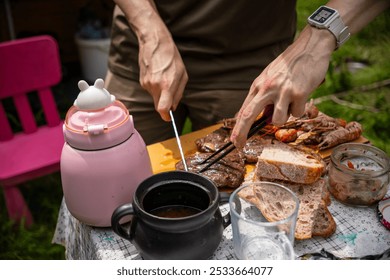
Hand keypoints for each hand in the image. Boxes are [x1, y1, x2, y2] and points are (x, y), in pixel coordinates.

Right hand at [138, 35, 187, 120]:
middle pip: (158, 106)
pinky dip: (156, 87)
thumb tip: (174, 107)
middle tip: (171, 94)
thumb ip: (178, 93)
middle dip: (165, 105)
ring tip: (165, 78)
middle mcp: (155, 86)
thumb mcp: (182, 75)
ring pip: (155, 97)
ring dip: (161, 93)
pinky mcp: (142, 81)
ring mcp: (146, 83)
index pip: (163, 108)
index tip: (168, 117)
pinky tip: (158, 74)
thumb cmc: (171, 57)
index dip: (165, 116)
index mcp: (166, 84)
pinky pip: (151, 90)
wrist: (154, 42)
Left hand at [230, 27, 333, 147]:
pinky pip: (297, 113)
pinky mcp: (298, 93)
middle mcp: (267, 88)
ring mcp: (282, 91)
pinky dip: (300, 108)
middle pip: (249, 115)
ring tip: (290, 103)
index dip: (238, 127)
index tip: (234, 140)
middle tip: (238, 145)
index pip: (244, 109)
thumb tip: (261, 118)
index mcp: (258, 85)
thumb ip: (263, 96)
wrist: (310, 47)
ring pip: (277, 120)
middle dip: (241, 133)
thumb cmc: (289, 65)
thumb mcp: (270, 78)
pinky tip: (302, 95)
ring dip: (284, 117)